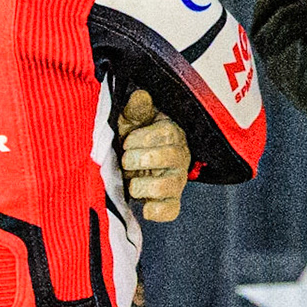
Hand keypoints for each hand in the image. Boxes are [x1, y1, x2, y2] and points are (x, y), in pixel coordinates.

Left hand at [117, 89, 190, 221]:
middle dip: (139, 160)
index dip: (142, 138)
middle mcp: (180, 157)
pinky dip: (154, 210)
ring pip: (167, 186)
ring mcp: (177, 181)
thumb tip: (140, 95)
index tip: (126, 141)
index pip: (168, 133)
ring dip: (141, 185)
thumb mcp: (132, 120)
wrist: (133, 166)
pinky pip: (169, 211)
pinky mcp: (171, 203)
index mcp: (173, 134)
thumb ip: (136, 109)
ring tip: (131, 181)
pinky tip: (142, 203)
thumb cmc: (133, 139)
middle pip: (169, 157)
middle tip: (126, 160)